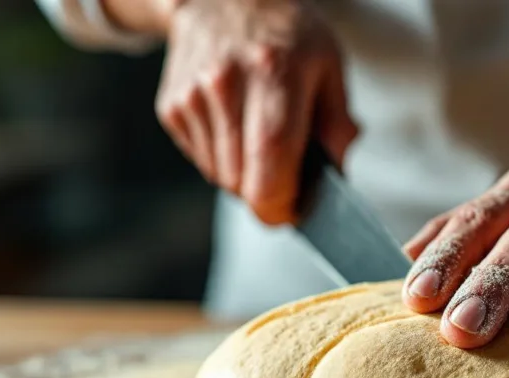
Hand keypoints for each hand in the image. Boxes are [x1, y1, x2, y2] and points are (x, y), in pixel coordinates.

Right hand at [155, 0, 357, 223]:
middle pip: (242, 181)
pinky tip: (234, 124)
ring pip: (219, 177)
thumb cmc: (286, 35)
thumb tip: (334, 180)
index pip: (270, 164)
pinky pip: (201, 161)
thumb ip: (338, 127)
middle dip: (267, 193)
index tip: (294, 212)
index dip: (282, 204)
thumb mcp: (329, 67)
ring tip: (258, 136)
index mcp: (274, 74)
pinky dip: (222, 158)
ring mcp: (192, 96)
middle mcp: (226, 85)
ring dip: (244, 175)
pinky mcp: (171, 107)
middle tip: (286, 176)